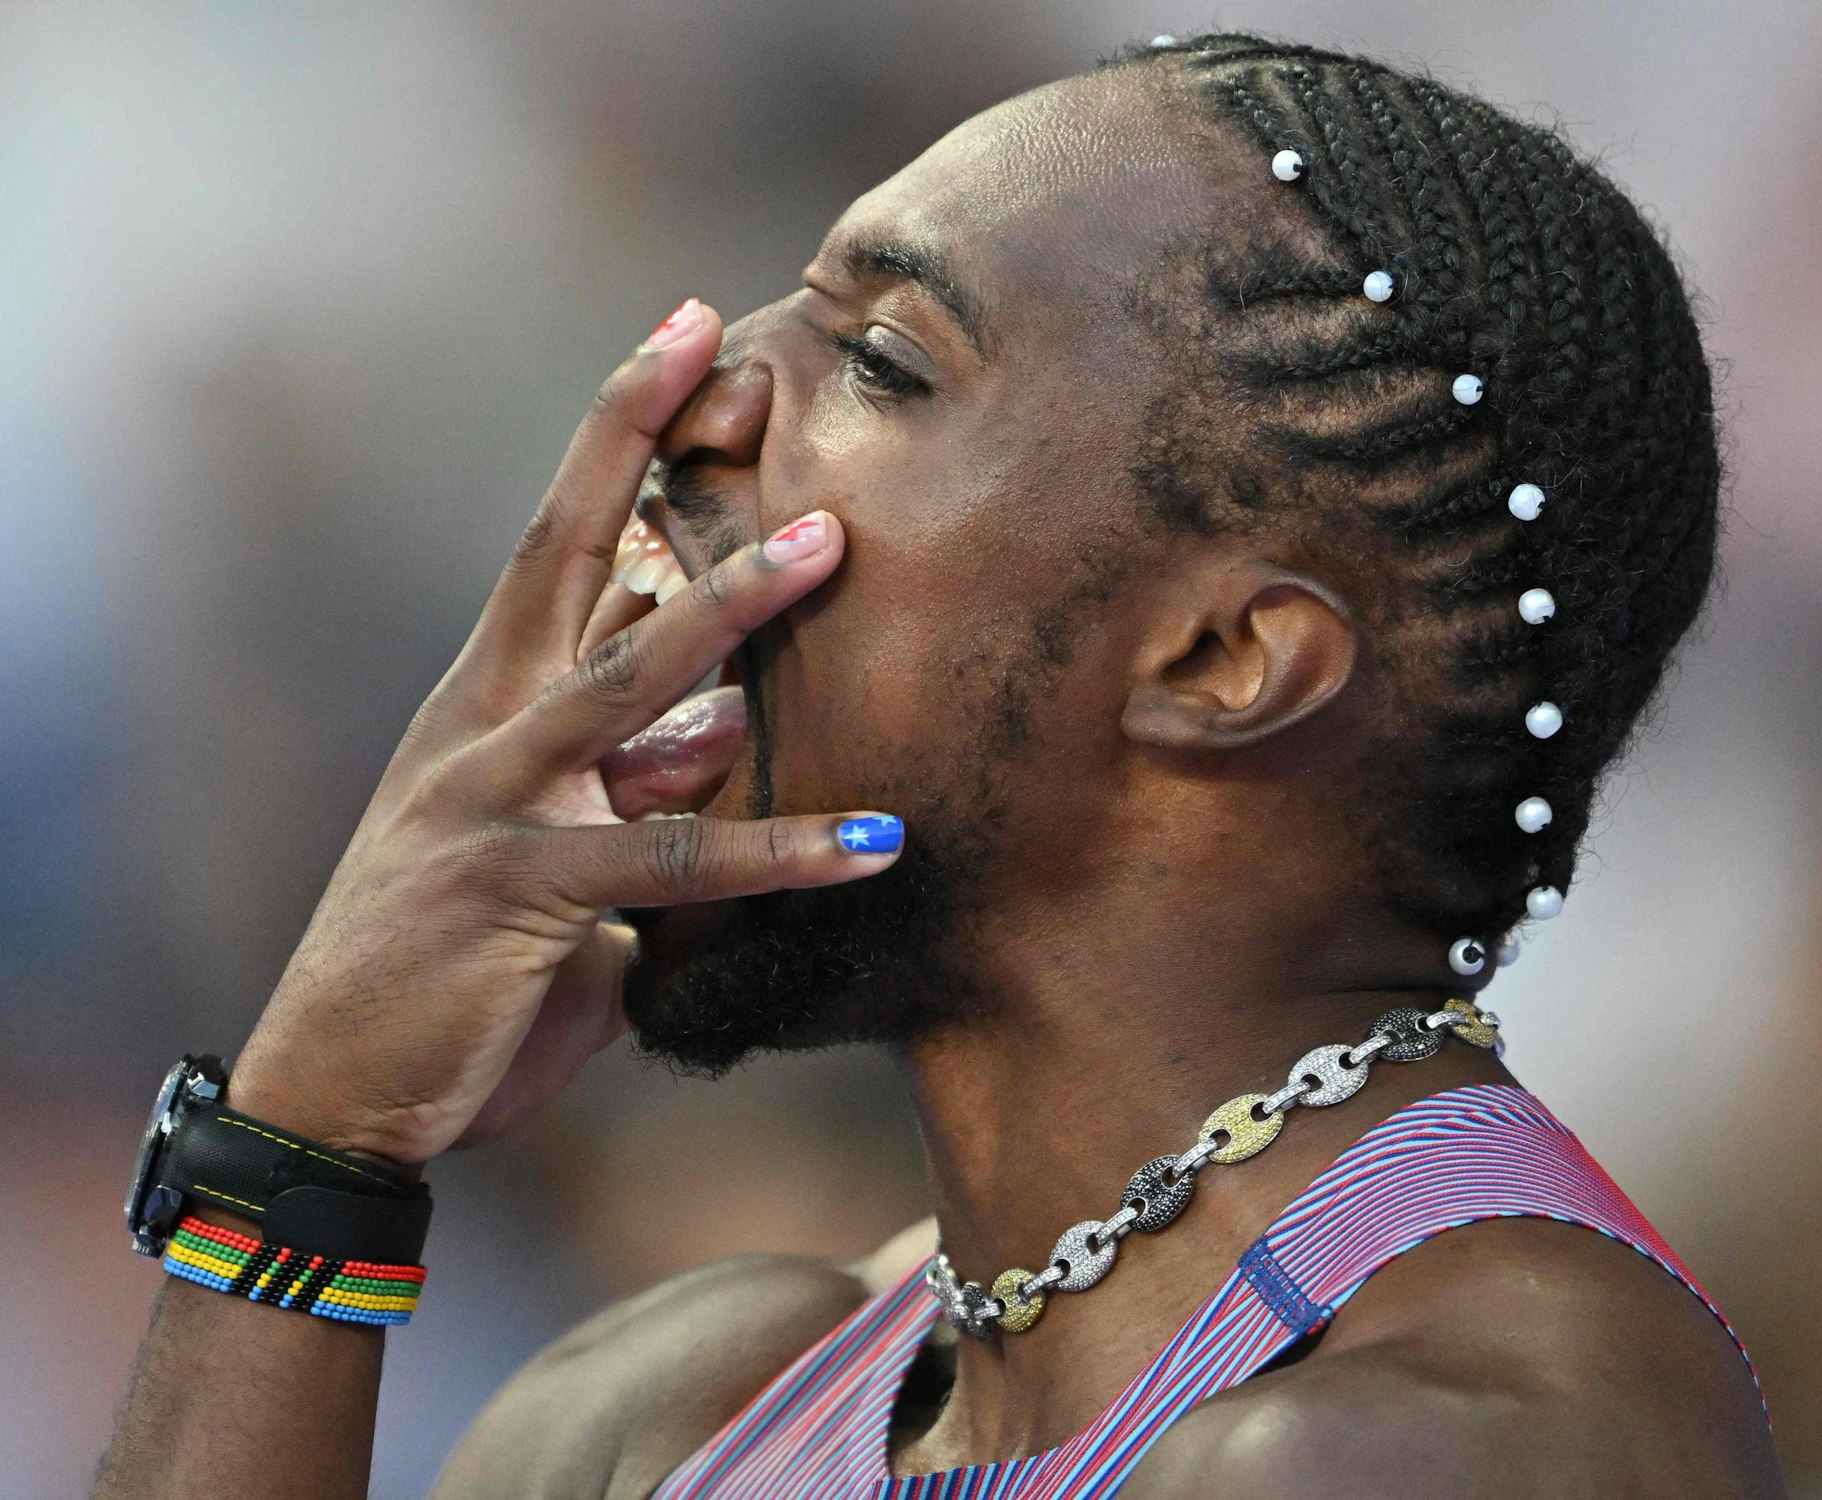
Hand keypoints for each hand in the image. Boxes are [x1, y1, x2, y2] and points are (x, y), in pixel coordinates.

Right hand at [228, 303, 899, 1167]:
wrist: (337, 1086)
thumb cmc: (449, 960)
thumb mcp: (554, 848)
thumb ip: (636, 779)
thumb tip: (726, 719)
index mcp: (486, 700)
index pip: (558, 540)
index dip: (615, 435)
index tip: (679, 335)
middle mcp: (483, 724)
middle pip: (562, 550)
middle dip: (636, 438)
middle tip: (715, 336)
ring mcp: (494, 800)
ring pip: (623, 678)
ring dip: (728, 605)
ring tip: (827, 541)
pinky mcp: (519, 893)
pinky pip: (672, 862)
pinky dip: (781, 851)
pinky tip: (876, 841)